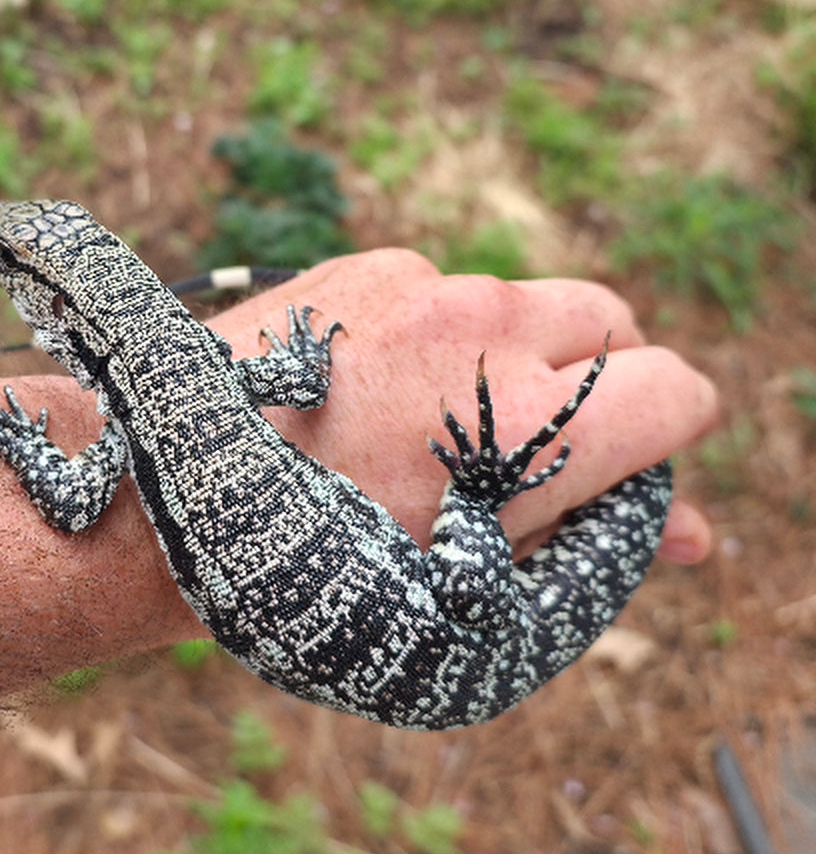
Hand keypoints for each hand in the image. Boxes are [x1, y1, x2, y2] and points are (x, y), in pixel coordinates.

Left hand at [204, 249, 716, 564]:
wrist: (166, 496)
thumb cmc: (318, 570)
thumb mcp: (470, 589)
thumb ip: (593, 545)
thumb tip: (688, 534)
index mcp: (533, 424)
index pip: (678, 390)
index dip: (664, 437)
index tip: (620, 469)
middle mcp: (491, 332)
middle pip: (611, 324)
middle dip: (595, 380)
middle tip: (536, 444)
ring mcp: (424, 287)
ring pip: (520, 303)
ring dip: (507, 355)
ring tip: (428, 429)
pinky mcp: (368, 264)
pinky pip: (443, 288)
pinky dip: (434, 333)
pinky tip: (369, 392)